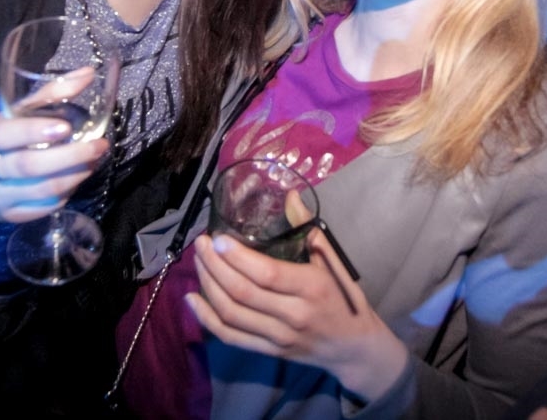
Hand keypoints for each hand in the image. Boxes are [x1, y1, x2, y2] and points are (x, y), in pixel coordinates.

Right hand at [0, 69, 108, 222]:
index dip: (33, 131)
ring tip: (95, 160)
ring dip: (75, 175)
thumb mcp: (12, 113)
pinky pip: (45, 206)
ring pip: (42, 190)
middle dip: (70, 157)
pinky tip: (78, 177)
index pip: (4, 135)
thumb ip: (49, 94)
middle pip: (29, 167)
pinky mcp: (10, 216)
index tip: (65, 127)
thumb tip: (88, 73)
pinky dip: (67, 192)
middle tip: (99, 145)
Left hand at [187, 211, 407, 402]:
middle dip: (215, 266)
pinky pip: (230, 336)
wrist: (354, 348)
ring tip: (199, 262)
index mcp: (311, 287)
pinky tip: (192, 299)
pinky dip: (206, 318)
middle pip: (242, 292)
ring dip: (208, 286)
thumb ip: (308, 229)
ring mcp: (279, 337)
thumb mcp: (333, 261)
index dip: (237, 257)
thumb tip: (290, 195)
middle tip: (201, 244)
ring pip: (231, 313)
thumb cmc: (345, 297)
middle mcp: (293, 315)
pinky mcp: (269, 352)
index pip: (267, 274)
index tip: (218, 238)